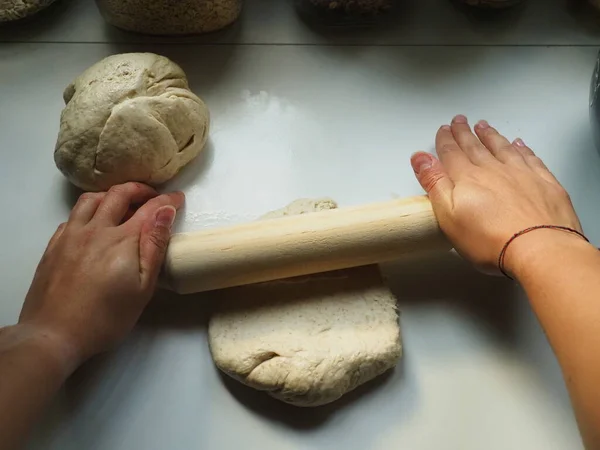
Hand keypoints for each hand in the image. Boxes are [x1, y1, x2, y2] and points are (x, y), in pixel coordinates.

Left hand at [18, 182, 183, 366]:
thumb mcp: (143, 288)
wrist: (54, 334)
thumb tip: (165, 211)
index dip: (167, 201)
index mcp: (122, 240)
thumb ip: (155, 246)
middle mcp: (96, 230)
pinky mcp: (55, 245)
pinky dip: (89, 210)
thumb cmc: (106, 318)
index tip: (178, 199)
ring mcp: (72, 235)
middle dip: (140, 190)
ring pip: (92, 199)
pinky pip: (73, 215)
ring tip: (123, 203)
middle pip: (119, 194)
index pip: (150, 208)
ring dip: (112, 195)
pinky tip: (94, 223)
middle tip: (153, 197)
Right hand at [411, 115, 581, 274]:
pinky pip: (530, 158)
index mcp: (468, 178)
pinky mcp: (545, 184)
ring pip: (502, 148)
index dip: (445, 141)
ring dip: (491, 136)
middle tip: (459, 121)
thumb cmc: (491, 240)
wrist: (539, 248)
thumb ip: (434, 183)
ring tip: (484, 126)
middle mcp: (494, 170)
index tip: (443, 130)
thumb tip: (420, 157)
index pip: (452, 154)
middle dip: (465, 133)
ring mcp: (521, 174)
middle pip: (475, 147)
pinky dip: (522, 149)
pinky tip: (519, 144)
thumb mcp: (449, 216)